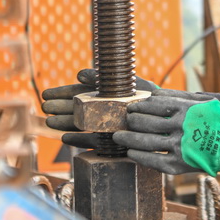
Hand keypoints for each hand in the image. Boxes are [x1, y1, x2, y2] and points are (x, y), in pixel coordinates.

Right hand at [40, 69, 160, 148]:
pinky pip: (94, 143)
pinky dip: (80, 141)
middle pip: (78, 109)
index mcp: (108, 95)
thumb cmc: (156, 100)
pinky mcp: (114, 144)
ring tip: (49, 123)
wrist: (174, 120)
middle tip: (45, 108)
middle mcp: (106, 112)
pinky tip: (66, 139)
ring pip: (82, 125)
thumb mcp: (131, 85)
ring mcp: (108, 128)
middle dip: (61, 108)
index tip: (46, 94)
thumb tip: (79, 75)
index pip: (81, 93)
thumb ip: (105, 80)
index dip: (63, 93)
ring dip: (65, 124)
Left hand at [114, 92, 219, 176]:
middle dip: (131, 121)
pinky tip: (131, 153)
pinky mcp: (179, 164)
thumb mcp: (203, 102)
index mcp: (186, 110)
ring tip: (118, 137)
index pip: (154, 105)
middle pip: (146, 123)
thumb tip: (154, 93)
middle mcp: (181, 127)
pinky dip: (139, 156)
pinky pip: (153, 160)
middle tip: (124, 121)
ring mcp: (179, 146)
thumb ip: (179, 96)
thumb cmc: (217, 122)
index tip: (131, 108)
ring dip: (128, 139)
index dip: (138, 106)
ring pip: (146, 142)